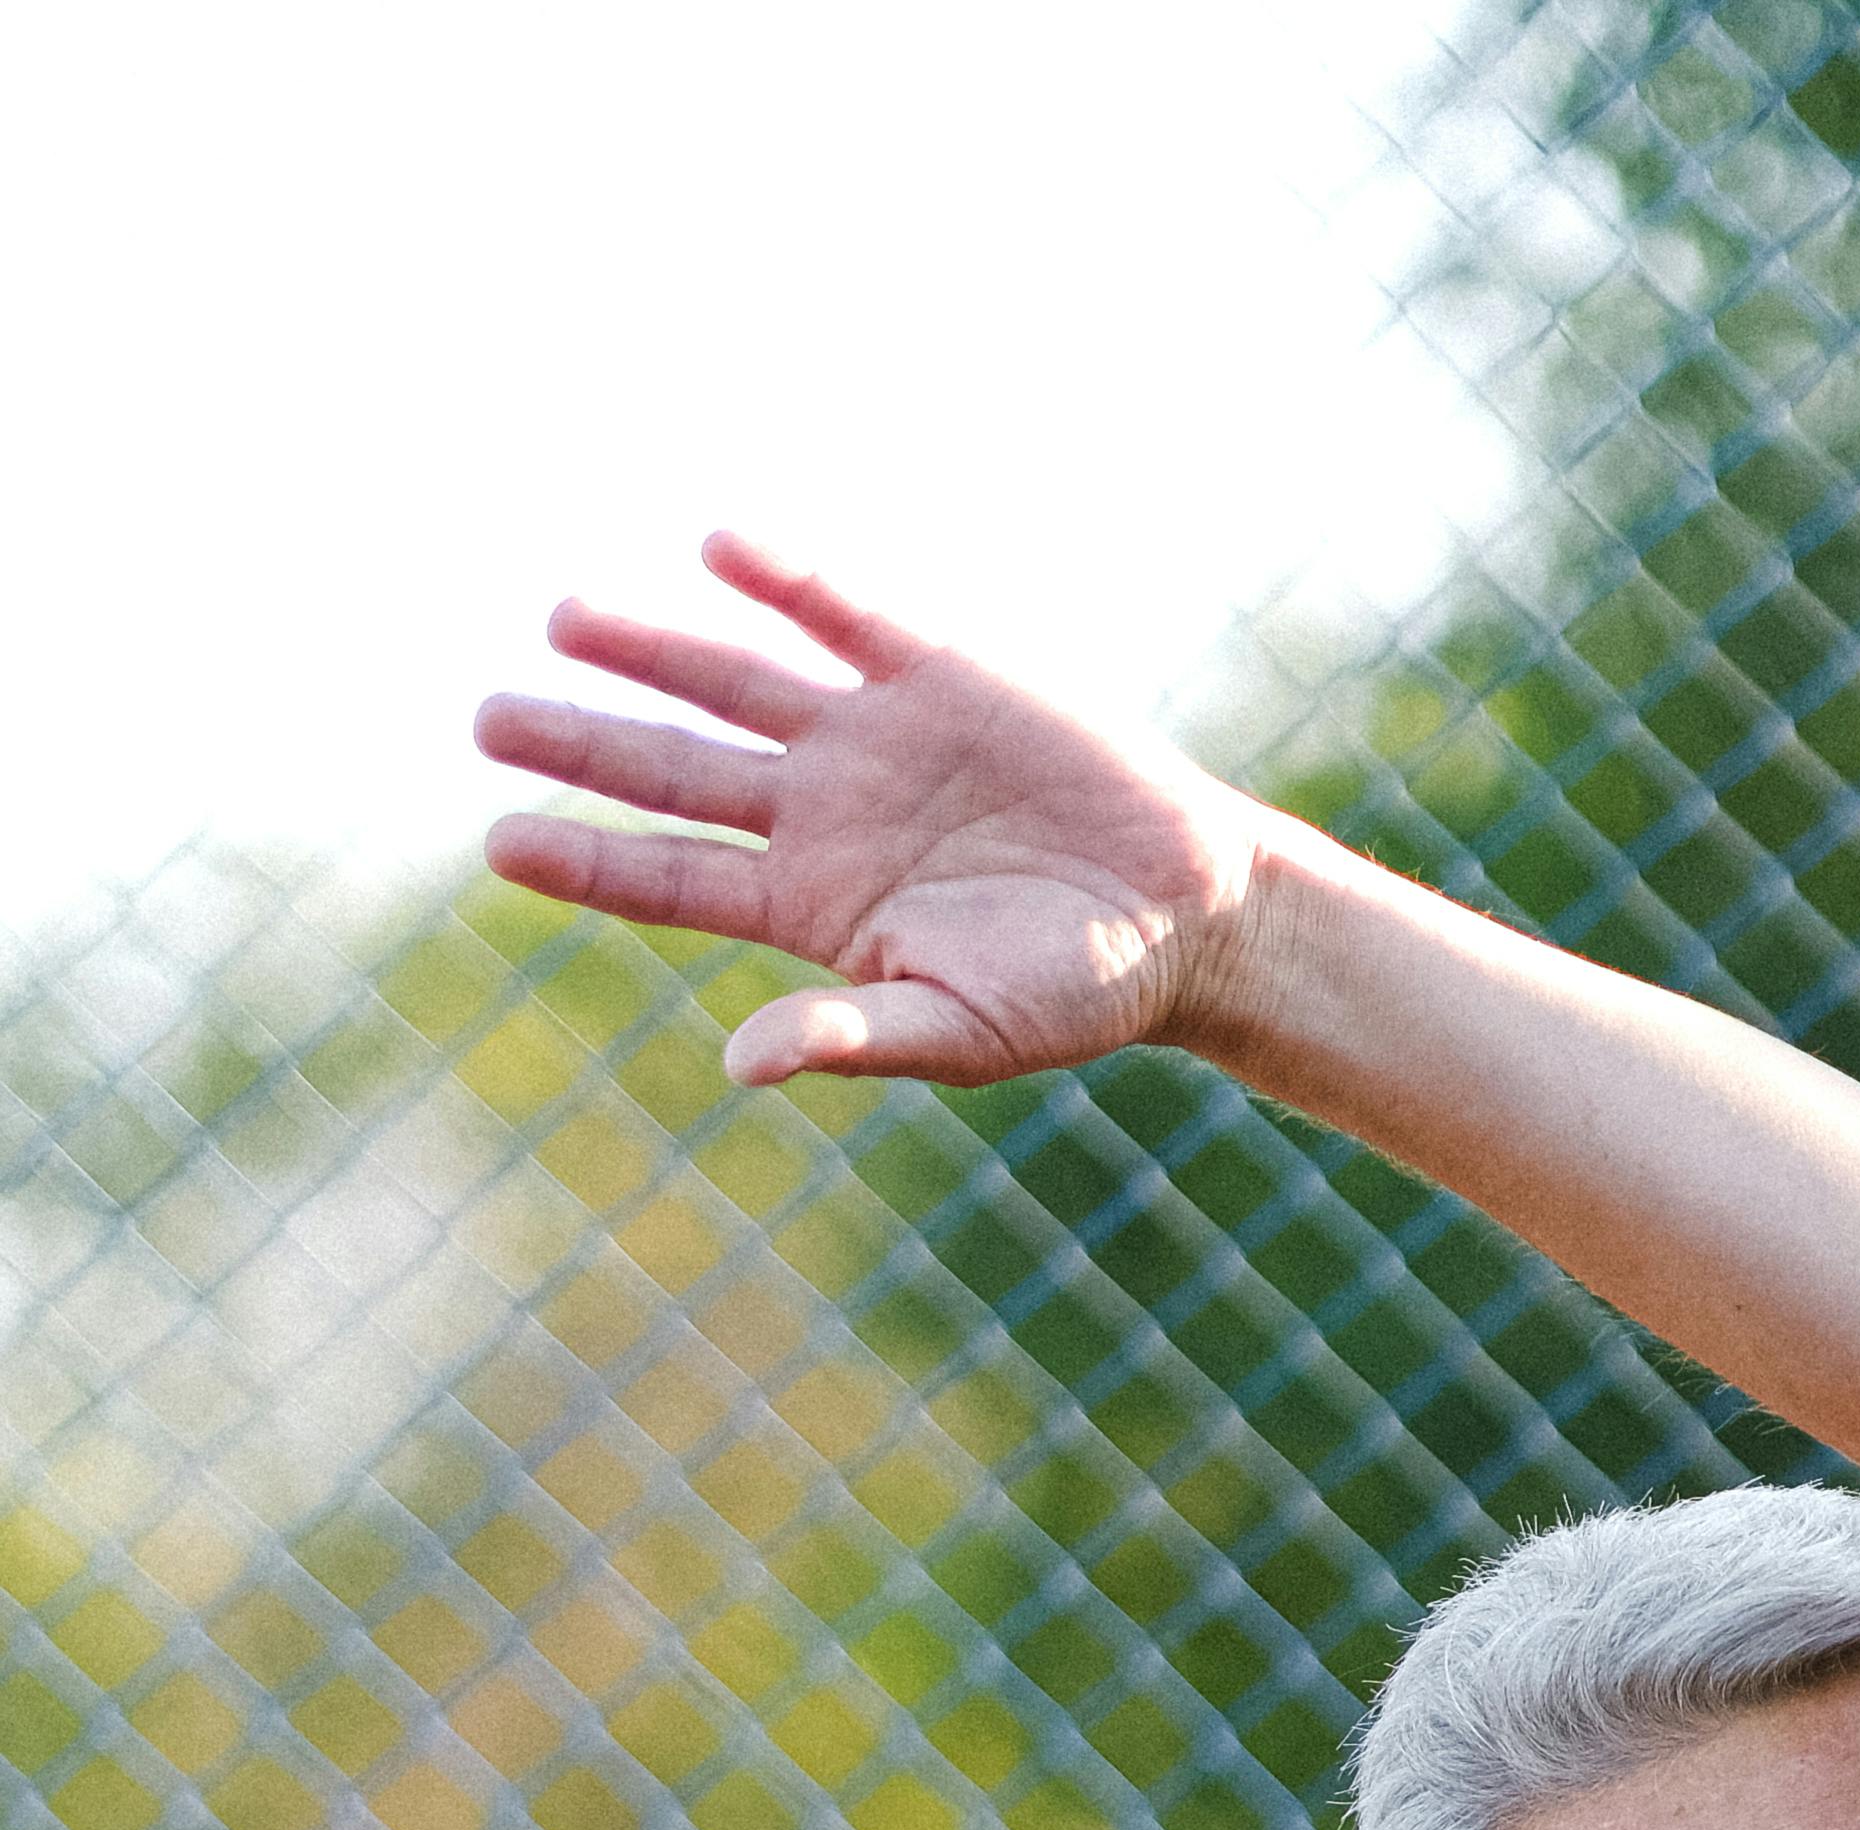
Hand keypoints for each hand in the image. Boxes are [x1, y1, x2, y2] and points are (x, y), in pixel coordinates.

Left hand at [474, 529, 1259, 1093]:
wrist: (1186, 912)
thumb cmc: (1076, 992)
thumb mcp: (961, 1031)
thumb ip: (850, 1036)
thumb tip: (740, 1065)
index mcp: (813, 905)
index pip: (673, 879)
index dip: (588, 863)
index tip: (498, 845)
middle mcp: (822, 811)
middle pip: (675, 769)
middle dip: (581, 743)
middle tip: (483, 720)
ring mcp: (871, 736)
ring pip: (731, 682)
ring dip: (648, 648)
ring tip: (562, 619)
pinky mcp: (936, 673)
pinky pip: (842, 614)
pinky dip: (785, 577)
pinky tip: (716, 544)